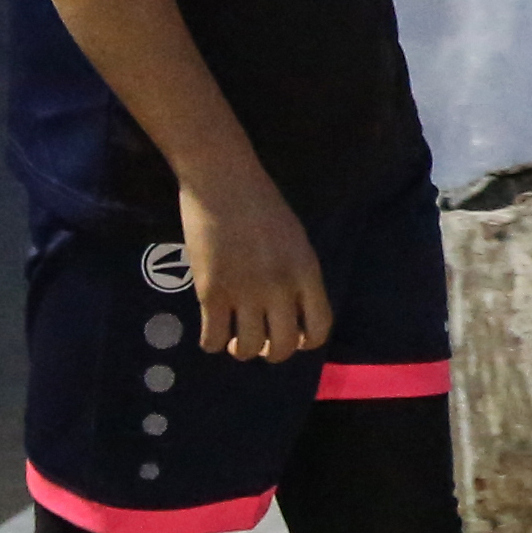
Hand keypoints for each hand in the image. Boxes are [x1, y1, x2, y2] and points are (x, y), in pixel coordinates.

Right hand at [181, 180, 329, 361]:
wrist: (222, 181)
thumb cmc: (260, 202)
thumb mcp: (295, 239)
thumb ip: (297, 273)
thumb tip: (291, 308)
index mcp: (306, 272)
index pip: (320, 328)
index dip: (307, 342)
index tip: (293, 337)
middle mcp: (279, 288)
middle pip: (284, 347)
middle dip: (272, 352)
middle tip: (260, 341)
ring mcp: (245, 292)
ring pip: (248, 349)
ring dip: (241, 350)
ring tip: (235, 337)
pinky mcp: (211, 292)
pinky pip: (213, 339)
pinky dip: (212, 343)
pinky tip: (212, 332)